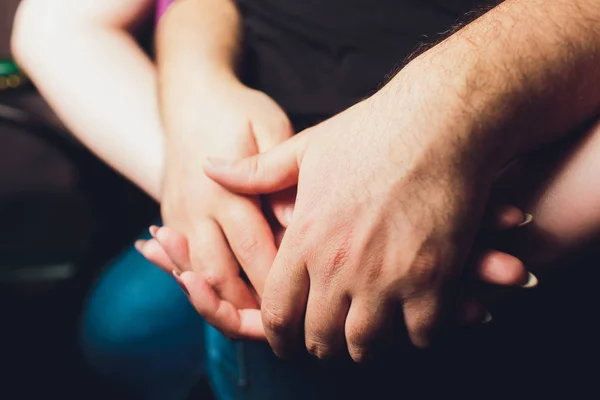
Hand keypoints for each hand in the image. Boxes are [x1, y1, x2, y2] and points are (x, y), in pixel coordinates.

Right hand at [160, 80, 293, 319]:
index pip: (254, 250)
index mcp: (223, 191)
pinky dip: (196, 286)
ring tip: (255, 321)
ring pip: (199, 278)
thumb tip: (292, 218)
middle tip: (285, 324)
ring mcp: (179, 217)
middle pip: (221, 276)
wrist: (190, 97)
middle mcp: (196, 211)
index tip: (307, 300)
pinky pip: (183, 264)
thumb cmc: (237, 111)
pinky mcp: (173, 219)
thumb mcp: (267, 126)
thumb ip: (275, 172)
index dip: (280, 280)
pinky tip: (210, 298)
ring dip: (223, 302)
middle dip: (252, 304)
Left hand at [201, 91, 526, 358]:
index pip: (277, 313)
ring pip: (365, 347)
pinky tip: (415, 315)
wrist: (440, 119)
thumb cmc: (372, 131)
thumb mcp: (304, 148)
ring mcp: (387, 276)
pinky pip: (421, 336)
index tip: (289, 340)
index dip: (280, 336)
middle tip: (332, 336)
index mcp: (305, 238)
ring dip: (366, 345)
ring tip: (370, 329)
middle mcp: (339, 265)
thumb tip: (208, 167)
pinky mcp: (434, 278)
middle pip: (319, 340)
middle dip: (321, 345)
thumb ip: (254, 172)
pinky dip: (417, 334)